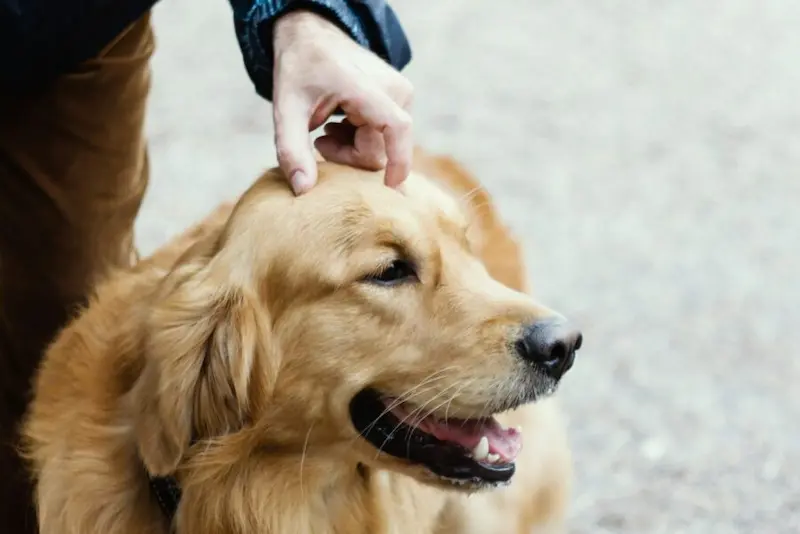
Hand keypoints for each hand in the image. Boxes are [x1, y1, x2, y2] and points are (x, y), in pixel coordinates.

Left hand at [272, 10, 413, 194]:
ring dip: (355, 148)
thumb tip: (303, 190)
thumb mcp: (285, 108)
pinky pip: (387, 135)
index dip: (398, 162)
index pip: (396, 128)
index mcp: (366, 87)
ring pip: (384, 145)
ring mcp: (402, 92)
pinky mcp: (403, 97)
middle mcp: (394, 88)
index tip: (389, 190)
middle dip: (350, 156)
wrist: (313, 35)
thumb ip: (291, 149)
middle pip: (381, 148)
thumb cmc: (300, 69)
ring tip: (328, 131)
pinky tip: (341, 124)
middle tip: (321, 143)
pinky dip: (363, 138)